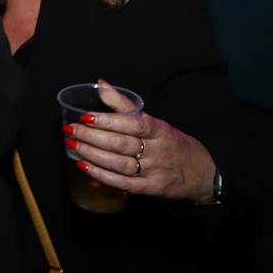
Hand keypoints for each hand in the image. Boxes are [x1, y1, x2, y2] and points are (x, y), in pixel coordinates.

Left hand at [63, 80, 217, 203]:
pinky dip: (102, 175)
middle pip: (122, 143)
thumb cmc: (171, 143)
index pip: (133, 124)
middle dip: (92, 137)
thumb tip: (101, 84)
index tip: (85, 116)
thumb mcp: (154, 121)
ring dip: (94, 155)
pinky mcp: (150, 189)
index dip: (108, 120)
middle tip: (71, 130)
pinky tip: (85, 166)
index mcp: (160, 130)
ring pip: (120, 164)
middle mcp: (158, 151)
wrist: (201, 172)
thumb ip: (125, 105)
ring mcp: (154, 171)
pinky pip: (123, 183)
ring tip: (73, 146)